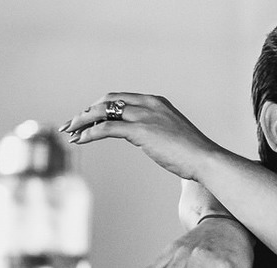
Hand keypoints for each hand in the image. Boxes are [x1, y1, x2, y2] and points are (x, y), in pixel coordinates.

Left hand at [60, 93, 220, 180]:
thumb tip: (150, 140)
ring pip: (102, 112)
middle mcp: (147, 104)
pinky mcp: (140, 130)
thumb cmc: (194, 154)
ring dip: (82, 121)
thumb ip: (157, 131)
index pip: (119, 98)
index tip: (88, 119)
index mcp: (155, 102)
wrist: (206, 159)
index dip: (100, 107)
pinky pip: (106, 128)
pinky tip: (80, 140)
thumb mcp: (173, 136)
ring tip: (69, 132)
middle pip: (107, 101)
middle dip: (87, 112)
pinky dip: (90, 133)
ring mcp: (144, 115)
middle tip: (72, 125)